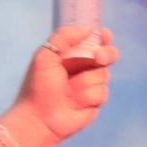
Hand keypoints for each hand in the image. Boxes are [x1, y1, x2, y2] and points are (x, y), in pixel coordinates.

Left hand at [0, 25, 119, 146]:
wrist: (38, 119)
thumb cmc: (38, 88)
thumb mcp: (45, 57)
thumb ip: (63, 37)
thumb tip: (88, 27)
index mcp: (70, 56)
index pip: (93, 42)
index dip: (102, 37)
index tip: (104, 35)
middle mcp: (82, 69)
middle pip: (108, 55)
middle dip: (106, 54)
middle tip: (98, 58)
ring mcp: (90, 86)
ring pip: (103, 75)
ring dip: (85, 82)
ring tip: (67, 92)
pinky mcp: (94, 102)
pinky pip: (101, 93)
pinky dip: (86, 97)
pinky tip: (73, 104)